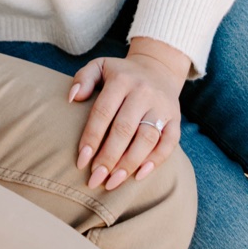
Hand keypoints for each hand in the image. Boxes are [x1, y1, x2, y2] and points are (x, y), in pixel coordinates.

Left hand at [70, 37, 190, 191]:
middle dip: (109, 157)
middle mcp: (144, 94)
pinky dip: (156, 160)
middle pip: (124, 129)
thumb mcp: (99, 66)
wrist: (158, 69)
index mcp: (122, 81)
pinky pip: (169, 143)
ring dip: (130, 163)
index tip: (81, 161)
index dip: (92, 138)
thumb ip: (84, 78)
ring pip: (147, 138)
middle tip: (95, 179)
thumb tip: (72, 98)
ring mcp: (162, 107)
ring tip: (113, 182)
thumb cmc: (120, 74)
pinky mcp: (176, 119)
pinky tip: (139, 175)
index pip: (103, 113)